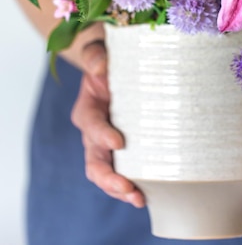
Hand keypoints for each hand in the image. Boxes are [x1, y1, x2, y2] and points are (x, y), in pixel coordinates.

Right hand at [70, 41, 144, 206]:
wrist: (120, 66)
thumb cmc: (110, 58)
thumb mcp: (100, 50)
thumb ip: (96, 54)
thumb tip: (100, 67)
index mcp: (88, 108)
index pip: (90, 124)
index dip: (101, 134)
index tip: (118, 141)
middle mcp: (95, 131)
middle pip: (94, 160)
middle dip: (108, 177)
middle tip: (126, 186)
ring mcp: (109, 143)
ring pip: (107, 173)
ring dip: (120, 189)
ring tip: (138, 198)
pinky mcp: (127, 149)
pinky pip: (126, 170)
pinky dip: (133, 184)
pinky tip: (147, 193)